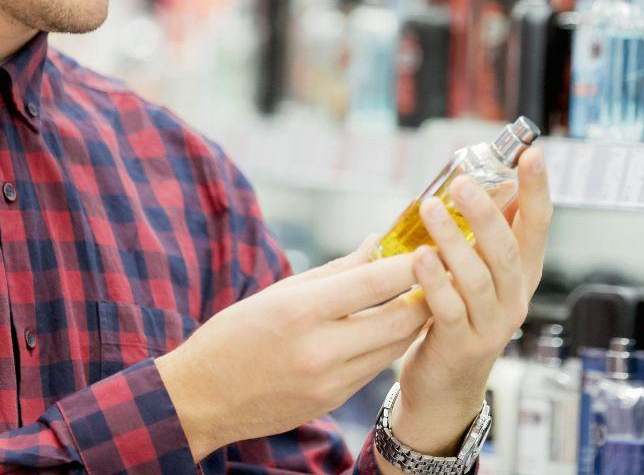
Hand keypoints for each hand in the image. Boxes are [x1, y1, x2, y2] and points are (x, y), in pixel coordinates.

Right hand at [156, 236, 429, 462]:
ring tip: (424, 294)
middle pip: (400, 320)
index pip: (376, 283)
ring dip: (414, 321)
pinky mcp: (333, 402)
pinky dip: (389, 344)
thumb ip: (336, 270)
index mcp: (301, 311)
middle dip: (428, 294)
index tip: (434, 245)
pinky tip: (392, 325)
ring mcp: (330, 382)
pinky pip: (376, 367)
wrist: (200, 400)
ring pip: (395, 347)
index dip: (413, 263)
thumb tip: (377, 242)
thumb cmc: (234, 335)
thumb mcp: (279, 293)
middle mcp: (320, 350)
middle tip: (442, 273)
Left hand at [388, 147, 552, 457]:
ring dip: (454, 240)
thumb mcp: (478, 274)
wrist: (445, 388)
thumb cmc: (459, 318)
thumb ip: (483, 236)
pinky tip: (420, 258)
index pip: (538, 225)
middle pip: (508, 250)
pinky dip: (435, 282)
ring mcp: (491, 325)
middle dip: (487, 213)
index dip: (537, 189)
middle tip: (464, 183)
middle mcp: (514, 298)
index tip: (532, 154)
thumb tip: (482, 179)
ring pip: (478, 278)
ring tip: (430, 209)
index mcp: (521, 273)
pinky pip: (449, 309)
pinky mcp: (462, 346)